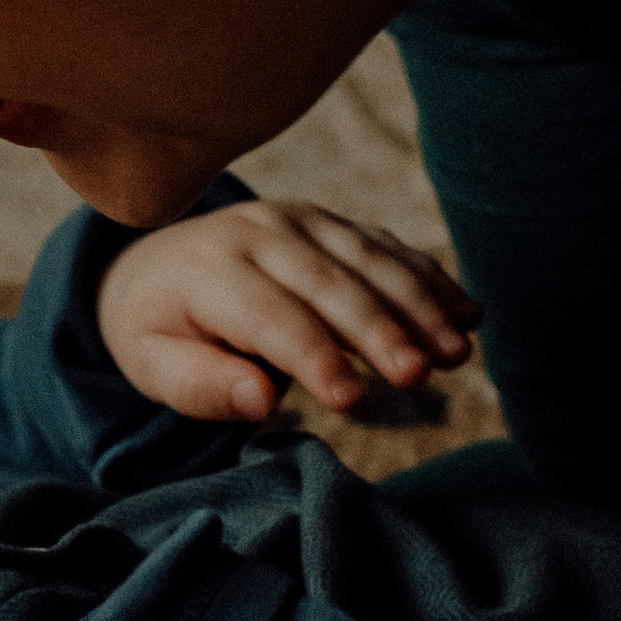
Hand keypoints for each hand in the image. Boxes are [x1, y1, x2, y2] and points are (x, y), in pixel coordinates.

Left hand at [97, 200, 478, 421]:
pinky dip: (428, 279)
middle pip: (329, 284)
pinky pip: (385, 248)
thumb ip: (201, 385)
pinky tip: (467, 314)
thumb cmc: (158, 330)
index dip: (313, 357)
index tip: (351, 399)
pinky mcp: (330, 223)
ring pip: (368, 260)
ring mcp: (300, 219)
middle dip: (379, 329)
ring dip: (419, 305)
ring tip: (457, 352)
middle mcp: (257, 232)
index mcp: (209, 270)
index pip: (270, 317)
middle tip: (420, 374)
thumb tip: (259, 400)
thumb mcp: (152, 365)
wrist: (153, 266)